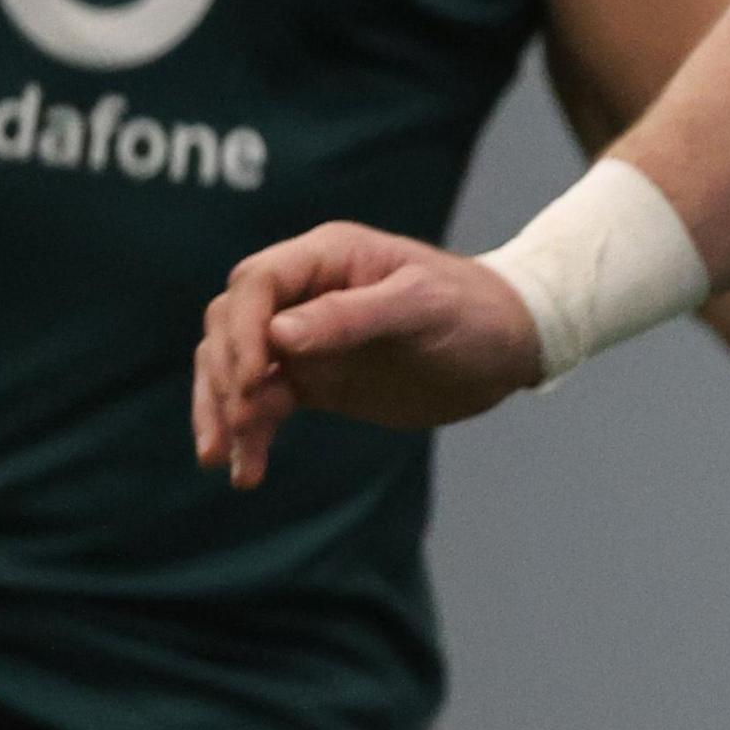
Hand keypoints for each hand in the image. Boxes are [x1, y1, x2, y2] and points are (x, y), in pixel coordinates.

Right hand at [194, 224, 545, 486]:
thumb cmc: (474, 312)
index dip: (243, 330)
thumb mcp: (423, 308)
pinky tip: (247, 472)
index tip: (249, 380)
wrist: (508, 347)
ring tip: (225, 461)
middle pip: (230, 324)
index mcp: (328, 257)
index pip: (257, 283)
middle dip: (223, 375)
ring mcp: (304, 338)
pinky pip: (262, 403)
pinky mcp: (312, 379)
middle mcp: (305, 292)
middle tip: (240, 425)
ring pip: (234, 367)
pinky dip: (249, 433)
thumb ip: (353, 317)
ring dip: (222, 411)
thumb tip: (278, 334)